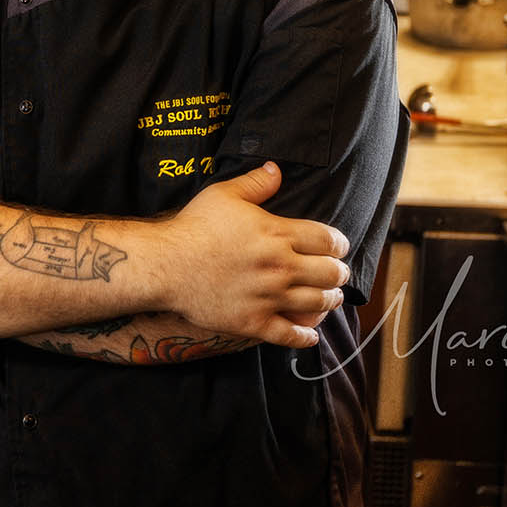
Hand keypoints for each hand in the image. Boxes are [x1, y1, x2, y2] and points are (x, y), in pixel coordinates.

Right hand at [154, 162, 350, 348]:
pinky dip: (306, 337)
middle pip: (331, 273)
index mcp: (277, 234)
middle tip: (337, 272)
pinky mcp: (254, 322)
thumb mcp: (224, 194)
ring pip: (318, 303)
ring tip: (330, 298)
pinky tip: (310, 334)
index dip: (339, 243)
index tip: (338, 246)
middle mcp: (280, 267)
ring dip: (330, 300)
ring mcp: (269, 297)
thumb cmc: (194, 227)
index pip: (328, 240)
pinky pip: (290, 335)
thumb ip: (256, 183)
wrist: (166, 265)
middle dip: (339, 272)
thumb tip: (277, 170)